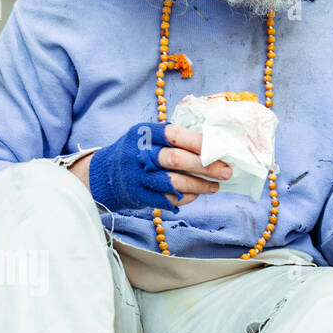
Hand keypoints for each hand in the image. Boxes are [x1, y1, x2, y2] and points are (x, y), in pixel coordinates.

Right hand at [80, 122, 230, 211]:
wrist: (105, 174)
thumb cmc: (139, 152)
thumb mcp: (150, 137)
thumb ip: (176, 139)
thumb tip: (216, 145)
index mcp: (144, 132)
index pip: (175, 134)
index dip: (200, 142)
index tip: (221, 148)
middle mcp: (138, 153)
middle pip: (176, 159)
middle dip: (206, 166)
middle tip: (227, 171)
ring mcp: (136, 176)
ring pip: (173, 182)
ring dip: (199, 185)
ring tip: (216, 186)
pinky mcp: (137, 195)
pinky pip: (167, 199)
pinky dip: (185, 197)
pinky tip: (197, 194)